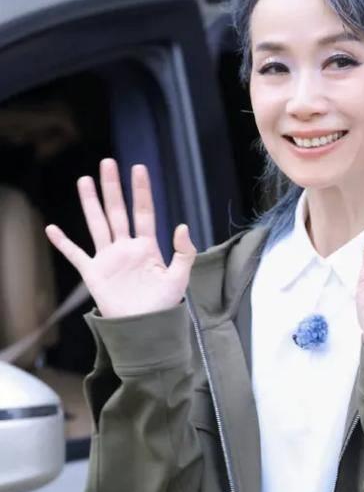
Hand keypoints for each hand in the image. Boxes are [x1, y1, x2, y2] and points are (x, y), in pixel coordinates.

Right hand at [44, 158, 196, 318]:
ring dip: (90, 203)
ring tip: (84, 180)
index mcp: (147, 247)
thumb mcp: (179, 278)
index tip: (138, 168)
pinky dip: (63, 243)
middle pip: (117, 212)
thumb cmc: (164, 305)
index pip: (143, 212)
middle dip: (112, 188)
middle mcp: (126, 248)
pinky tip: (52, 229)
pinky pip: (76, 255)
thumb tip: (182, 226)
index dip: (141, 191)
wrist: (145, 328)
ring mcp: (109, 259)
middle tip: (107, 162)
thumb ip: (183, 252)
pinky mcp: (94, 274)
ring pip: (97, 224)